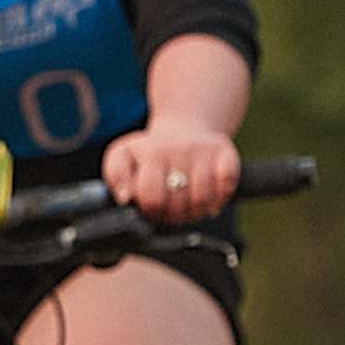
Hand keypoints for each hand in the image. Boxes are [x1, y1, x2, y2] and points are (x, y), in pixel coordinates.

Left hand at [102, 122, 240, 224]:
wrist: (181, 129)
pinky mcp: (225, 151)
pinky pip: (228, 182)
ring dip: (195, 211)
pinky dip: (221, 196)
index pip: (152, 199)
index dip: (151, 212)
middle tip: (168, 210)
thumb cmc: (148, 152)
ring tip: (186, 206)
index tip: (150, 208)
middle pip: (178, 205)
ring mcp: (204, 150)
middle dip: (171, 215)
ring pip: (203, 200)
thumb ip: (116, 177)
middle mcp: (180, 148)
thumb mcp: (121, 157)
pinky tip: (210, 198)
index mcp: (152, 153)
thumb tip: (126, 197)